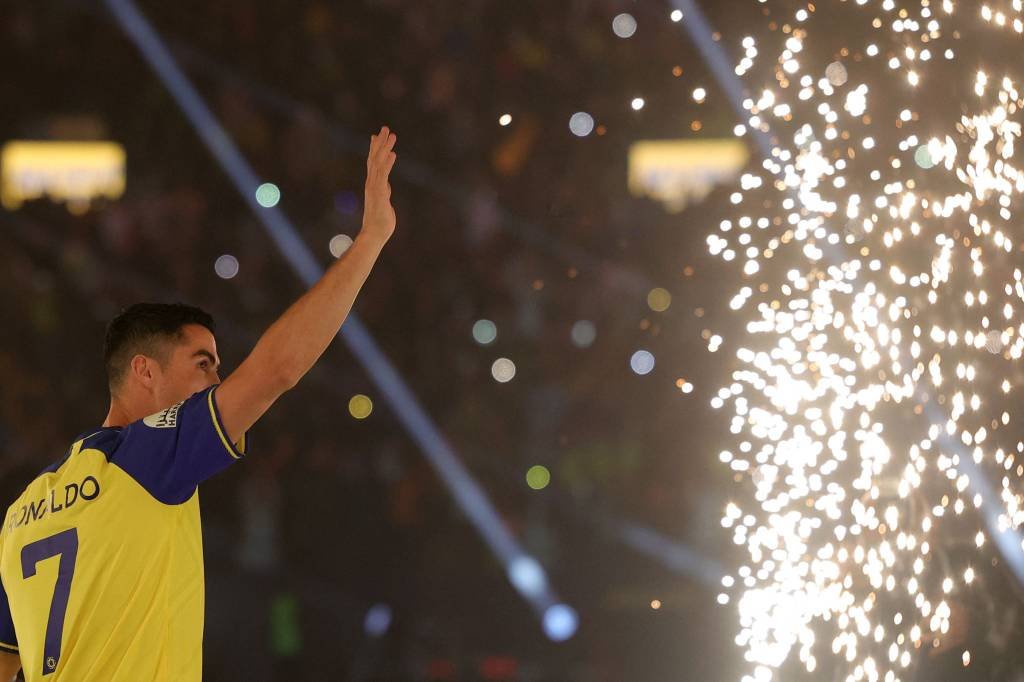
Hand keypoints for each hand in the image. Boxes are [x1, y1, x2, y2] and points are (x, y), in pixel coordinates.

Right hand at [361, 125, 396, 243]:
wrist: (374, 234)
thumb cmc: (379, 222)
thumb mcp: (384, 202)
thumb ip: (384, 192)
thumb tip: (386, 186)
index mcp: (373, 184)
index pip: (373, 163)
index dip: (375, 148)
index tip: (377, 135)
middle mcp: (372, 183)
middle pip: (375, 158)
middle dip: (380, 143)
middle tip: (385, 128)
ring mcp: (374, 187)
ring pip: (379, 163)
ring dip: (385, 148)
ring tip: (391, 135)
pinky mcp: (379, 193)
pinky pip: (383, 175)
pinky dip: (387, 163)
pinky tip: (392, 154)